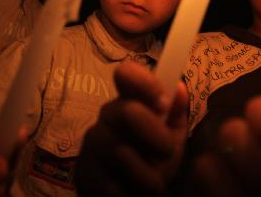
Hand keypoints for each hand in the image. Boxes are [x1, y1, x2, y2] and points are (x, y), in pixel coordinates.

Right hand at [76, 59, 188, 196]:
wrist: (129, 193)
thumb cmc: (152, 159)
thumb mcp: (171, 136)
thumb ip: (175, 114)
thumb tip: (178, 89)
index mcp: (130, 101)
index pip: (128, 75)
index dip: (145, 84)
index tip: (163, 104)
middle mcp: (107, 118)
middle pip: (128, 112)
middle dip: (155, 135)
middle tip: (166, 152)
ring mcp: (91, 146)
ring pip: (120, 153)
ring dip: (146, 174)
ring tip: (153, 182)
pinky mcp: (83, 175)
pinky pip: (109, 183)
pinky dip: (129, 192)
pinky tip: (131, 192)